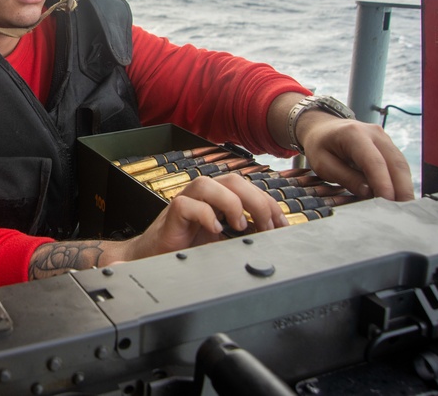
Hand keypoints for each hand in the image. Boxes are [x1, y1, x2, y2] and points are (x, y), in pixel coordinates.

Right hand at [120, 174, 288, 259]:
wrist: (156, 257)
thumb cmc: (189, 247)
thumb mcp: (225, 240)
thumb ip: (244, 233)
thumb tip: (272, 234)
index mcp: (219, 197)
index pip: (249, 188)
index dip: (269, 203)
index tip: (282, 225)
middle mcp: (204, 194)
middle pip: (233, 180)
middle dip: (257, 201)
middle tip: (267, 227)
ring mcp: (187, 200)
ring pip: (208, 184)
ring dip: (231, 203)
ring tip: (240, 226)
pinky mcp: (172, 213)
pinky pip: (187, 204)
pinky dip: (205, 215)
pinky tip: (215, 230)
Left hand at [297, 112, 413, 200]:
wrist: (323, 128)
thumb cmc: (320, 146)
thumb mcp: (322, 164)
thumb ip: (346, 178)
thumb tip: (369, 193)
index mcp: (353, 134)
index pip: (373, 161)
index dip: (383, 182)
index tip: (388, 201)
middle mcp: (374, 133)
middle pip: (395, 162)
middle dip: (402, 188)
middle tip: (403, 212)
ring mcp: (384, 138)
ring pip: (401, 165)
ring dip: (404, 187)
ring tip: (403, 208)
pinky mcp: (388, 146)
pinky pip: (398, 165)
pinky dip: (400, 181)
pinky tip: (399, 198)